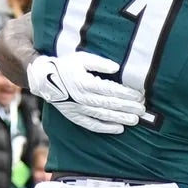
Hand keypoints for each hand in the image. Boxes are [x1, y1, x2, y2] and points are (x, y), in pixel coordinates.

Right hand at [26, 53, 146, 133]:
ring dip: (120, 118)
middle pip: (110, 104)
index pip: (111, 90)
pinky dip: (105, 128)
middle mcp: (82, 98)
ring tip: (135, 120)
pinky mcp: (74, 116)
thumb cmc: (65, 66)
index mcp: (85, 83)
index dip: (126, 93)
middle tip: (143, 109)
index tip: (139, 95)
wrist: (44, 79)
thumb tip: (116, 68)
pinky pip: (91, 125)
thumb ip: (99, 63)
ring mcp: (78, 109)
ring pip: (103, 116)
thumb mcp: (81, 58)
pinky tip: (119, 129)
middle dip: (128, 107)